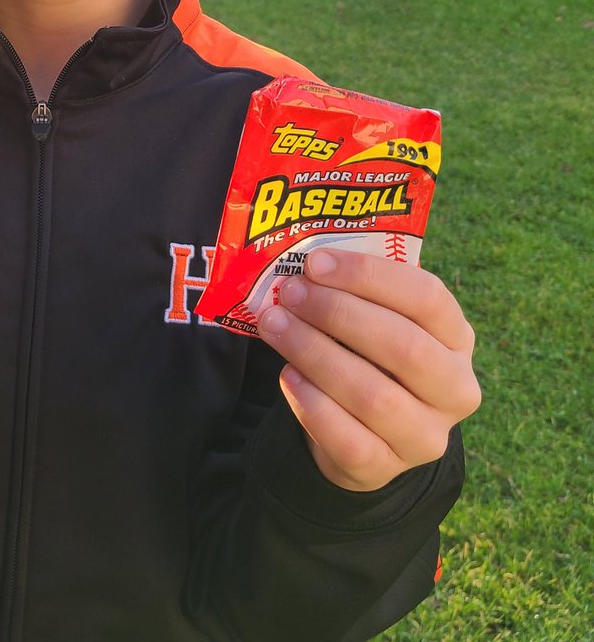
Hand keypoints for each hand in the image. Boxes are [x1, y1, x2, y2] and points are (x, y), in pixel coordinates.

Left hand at [257, 250, 479, 491]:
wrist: (361, 428)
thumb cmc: (366, 352)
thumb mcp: (374, 316)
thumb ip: (352, 290)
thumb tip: (303, 262)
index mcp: (457, 338)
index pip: (428, 298)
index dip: (369, 276)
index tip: (315, 262)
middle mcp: (455, 389)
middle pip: (404, 346)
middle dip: (337, 313)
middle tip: (289, 293)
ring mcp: (425, 436)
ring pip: (373, 395)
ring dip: (314, 353)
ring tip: (273, 325)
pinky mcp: (385, 469)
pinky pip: (348, 439)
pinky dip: (312, 404)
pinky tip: (287, 375)